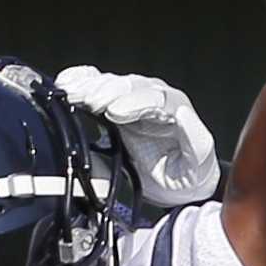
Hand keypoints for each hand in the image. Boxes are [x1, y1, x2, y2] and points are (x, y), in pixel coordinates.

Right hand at [56, 66, 219, 207]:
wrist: (178, 183)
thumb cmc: (188, 171)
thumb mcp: (198, 159)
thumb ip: (194, 137)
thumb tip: (181, 112)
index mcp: (175, 107)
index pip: (155, 98)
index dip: (134, 102)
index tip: (115, 112)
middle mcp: (153, 96)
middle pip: (130, 86)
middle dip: (108, 91)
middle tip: (88, 101)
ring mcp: (132, 98)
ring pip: (112, 84)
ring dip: (90, 87)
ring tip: (72, 93)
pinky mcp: (113, 104)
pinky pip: (97, 86)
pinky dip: (81, 82)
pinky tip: (67, 82)